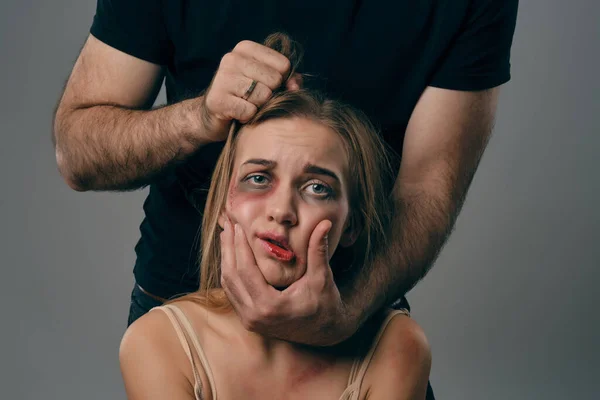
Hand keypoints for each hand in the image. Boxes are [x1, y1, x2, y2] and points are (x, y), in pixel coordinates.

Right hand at [199, 40, 302, 141]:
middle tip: (254, 99)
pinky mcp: (218, 99)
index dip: (282, 81)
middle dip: (269, 95)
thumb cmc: (244, 96)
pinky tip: (238, 114)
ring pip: (263, 96)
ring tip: (246, 105)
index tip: (267, 86)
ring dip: (258, 107)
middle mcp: (232, 58)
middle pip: (274, 80)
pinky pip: (250, 111)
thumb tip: (295, 86)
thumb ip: (287, 79)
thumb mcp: (266, 81)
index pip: (283, 65)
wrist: (211, 116)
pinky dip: (248, 117)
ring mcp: (222, 78)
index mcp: (245, 48)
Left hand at [219, 219, 358, 345]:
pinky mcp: (248, 320)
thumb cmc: (325, 304)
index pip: (246, 270)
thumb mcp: (322, 278)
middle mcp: (254, 316)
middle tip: (227, 224)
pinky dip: (230, 272)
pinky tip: (232, 256)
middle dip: (228, 248)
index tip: (238, 226)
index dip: (239, 246)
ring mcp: (249, 320)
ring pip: (228, 285)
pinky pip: (232, 293)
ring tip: (227, 236)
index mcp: (271, 306)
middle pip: (231, 276)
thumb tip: (324, 223)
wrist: (324, 331)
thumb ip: (318, 250)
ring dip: (226, 259)